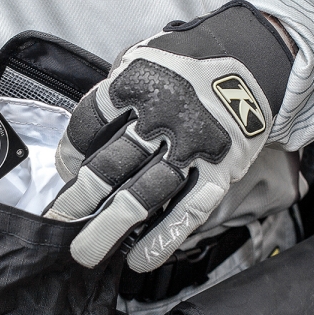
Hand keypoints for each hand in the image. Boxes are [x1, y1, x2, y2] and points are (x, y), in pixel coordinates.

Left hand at [44, 2, 293, 270]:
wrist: (254, 54)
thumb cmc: (188, 61)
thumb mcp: (143, 57)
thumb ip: (113, 94)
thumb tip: (82, 141)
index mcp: (136, 82)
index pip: (87, 124)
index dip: (70, 151)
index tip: (65, 169)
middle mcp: (161, 117)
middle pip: (109, 166)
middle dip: (79, 199)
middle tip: (59, 220)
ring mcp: (191, 147)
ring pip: (143, 196)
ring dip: (110, 228)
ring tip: (84, 253)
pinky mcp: (220, 168)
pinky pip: (189, 210)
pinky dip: (163, 238)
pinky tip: (139, 260)